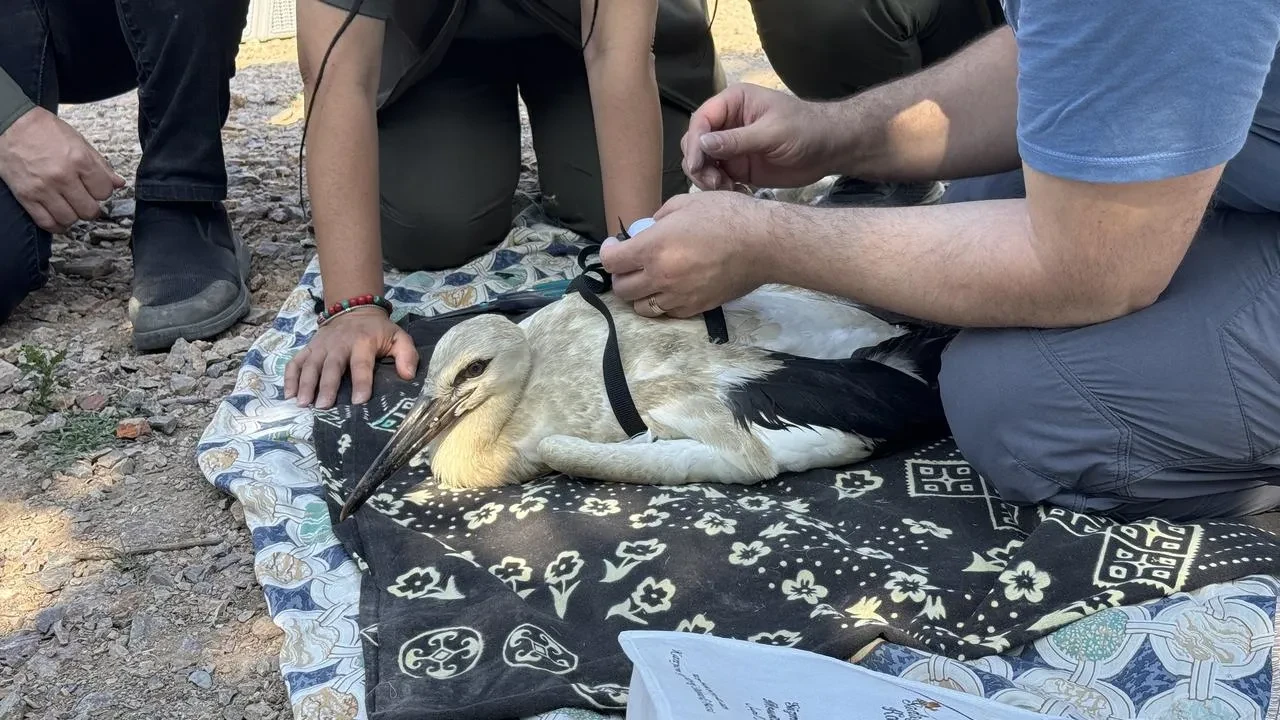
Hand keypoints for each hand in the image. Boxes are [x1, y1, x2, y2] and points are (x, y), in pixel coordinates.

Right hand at [0, 107, 124, 232]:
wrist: (9, 125)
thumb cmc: (44, 130)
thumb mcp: (79, 141)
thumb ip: (101, 165)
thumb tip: (119, 184)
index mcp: (79, 160)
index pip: (105, 192)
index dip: (103, 192)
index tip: (96, 189)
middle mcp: (62, 177)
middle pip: (89, 210)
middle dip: (91, 207)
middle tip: (85, 200)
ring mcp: (43, 188)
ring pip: (70, 219)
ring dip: (73, 216)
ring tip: (70, 207)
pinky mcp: (26, 196)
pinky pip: (46, 222)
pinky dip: (56, 225)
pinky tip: (59, 218)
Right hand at [284, 306, 418, 408]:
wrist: (355, 309)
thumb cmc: (379, 331)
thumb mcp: (399, 337)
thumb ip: (407, 355)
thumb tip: (408, 376)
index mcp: (363, 342)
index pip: (361, 365)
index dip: (361, 383)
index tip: (358, 402)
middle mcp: (339, 344)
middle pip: (331, 366)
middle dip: (327, 386)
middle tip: (323, 407)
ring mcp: (321, 346)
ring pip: (310, 365)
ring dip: (305, 384)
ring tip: (303, 404)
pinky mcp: (309, 347)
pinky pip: (295, 361)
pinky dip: (290, 376)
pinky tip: (289, 394)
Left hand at [600, 191, 774, 317]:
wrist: (763, 243)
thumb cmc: (728, 216)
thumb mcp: (686, 203)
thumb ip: (660, 217)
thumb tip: (649, 229)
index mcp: (653, 248)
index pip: (611, 261)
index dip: (607, 252)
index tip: (614, 245)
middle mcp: (660, 276)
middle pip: (622, 288)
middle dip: (620, 274)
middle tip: (629, 263)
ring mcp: (678, 296)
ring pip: (642, 307)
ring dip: (639, 293)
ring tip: (649, 280)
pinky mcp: (696, 307)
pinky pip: (668, 313)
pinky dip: (663, 303)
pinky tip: (671, 289)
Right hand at [682, 83, 836, 191]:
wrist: (829, 149)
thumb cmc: (806, 130)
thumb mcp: (773, 133)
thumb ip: (737, 139)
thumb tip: (702, 143)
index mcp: (733, 103)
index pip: (701, 120)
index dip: (694, 142)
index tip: (697, 165)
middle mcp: (727, 123)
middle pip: (695, 142)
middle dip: (698, 164)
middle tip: (715, 182)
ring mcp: (731, 146)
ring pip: (702, 163)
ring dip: (707, 179)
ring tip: (726, 189)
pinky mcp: (738, 167)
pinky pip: (716, 178)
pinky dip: (719, 189)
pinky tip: (736, 194)